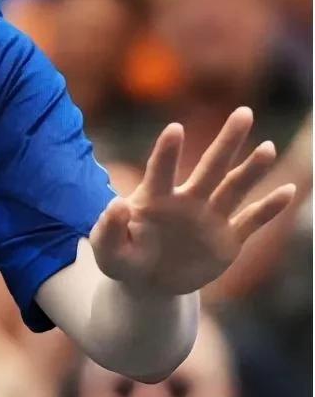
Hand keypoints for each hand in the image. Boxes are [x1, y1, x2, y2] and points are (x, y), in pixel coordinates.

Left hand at [89, 107, 296, 295]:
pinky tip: (288, 191)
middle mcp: (187, 201)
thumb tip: (116, 205)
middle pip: (211, 167)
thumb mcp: (108, 252)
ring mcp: (210, 218)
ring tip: (268, 148)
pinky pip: (251, 221)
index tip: (174, 129)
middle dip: (227, 142)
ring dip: (253, 169)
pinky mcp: (227, 239)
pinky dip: (269, 209)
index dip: (167, 152)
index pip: (161, 171)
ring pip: (235, 188)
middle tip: (243, 113)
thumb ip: (107, 230)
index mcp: (154, 199)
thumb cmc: (123, 260)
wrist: (149, 283)